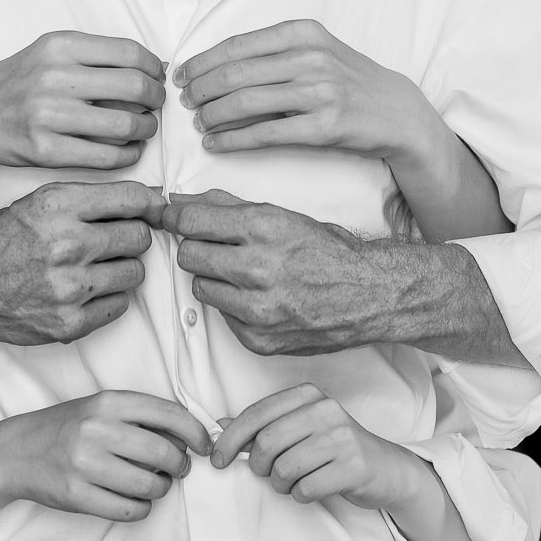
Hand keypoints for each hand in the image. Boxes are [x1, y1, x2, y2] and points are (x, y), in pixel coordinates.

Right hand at [0, 32, 167, 175]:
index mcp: (59, 46)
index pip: (129, 53)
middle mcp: (54, 77)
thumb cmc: (20, 83)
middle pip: (134, 86)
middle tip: (155, 105)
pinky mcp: (46, 150)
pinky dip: (129, 154)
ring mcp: (48, 115)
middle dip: (156, 98)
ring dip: (146, 128)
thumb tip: (154, 65)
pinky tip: (130, 149)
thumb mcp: (50, 52)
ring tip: (144, 128)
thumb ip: (96, 54)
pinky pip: (106, 155)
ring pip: (125, 124)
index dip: (153, 68)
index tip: (157, 77)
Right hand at [0, 181, 160, 346]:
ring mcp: (68, 287)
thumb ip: (94, 197)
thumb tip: (154, 198)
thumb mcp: (42, 201)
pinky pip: (120, 306)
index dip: (149, 204)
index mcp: (58, 206)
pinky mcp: (68, 323)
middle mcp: (65, 244)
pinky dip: (110, 298)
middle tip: (115, 241)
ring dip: (123, 269)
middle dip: (132, 237)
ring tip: (98, 267)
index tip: (151, 210)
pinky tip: (88, 291)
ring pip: (135, 273)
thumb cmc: (5, 239)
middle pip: (139, 237)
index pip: (133, 199)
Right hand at [0, 390, 211, 522]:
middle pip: (164, 452)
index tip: (204, 445)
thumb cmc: (67, 427)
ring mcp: (84, 464)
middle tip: (178, 469)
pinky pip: (128, 510)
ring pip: (149, 484)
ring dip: (161, 488)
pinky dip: (141, 508)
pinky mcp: (76, 495)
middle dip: (180, 465)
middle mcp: (97, 430)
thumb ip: (139, 417)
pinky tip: (137, 501)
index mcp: (107, 402)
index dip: (195, 432)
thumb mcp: (100, 407)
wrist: (16, 452)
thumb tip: (188, 436)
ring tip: (155, 484)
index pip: (168, 414)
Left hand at [150, 190, 391, 354]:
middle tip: (216, 249)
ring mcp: (257, 307)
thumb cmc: (329, 253)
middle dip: (197, 248)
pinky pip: (222, 317)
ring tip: (243, 275)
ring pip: (200, 288)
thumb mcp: (283, 216)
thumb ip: (228, 207)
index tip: (171, 220)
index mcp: (264, 227)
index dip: (175, 219)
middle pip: (188, 255)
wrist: (369, 296)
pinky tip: (259, 299)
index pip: (191, 221)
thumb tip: (181, 202)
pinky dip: (233, 307)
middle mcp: (258, 267)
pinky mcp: (257, 338)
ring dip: (214, 279)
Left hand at [176, 20, 438, 164]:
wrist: (397, 112)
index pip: (237, 45)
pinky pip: (263, 134)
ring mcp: (318, 92)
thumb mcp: (317, 50)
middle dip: (201, 90)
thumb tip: (215, 65)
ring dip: (212, 115)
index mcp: (303, 33)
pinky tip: (215, 144)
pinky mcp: (323, 127)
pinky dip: (231, 140)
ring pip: (244, 103)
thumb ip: (274, 52)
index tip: (182, 74)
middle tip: (186, 102)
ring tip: (200, 123)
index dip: (202, 61)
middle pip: (234, 74)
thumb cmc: (349, 81)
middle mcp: (310, 57)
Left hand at [210, 383, 422, 510]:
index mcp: (309, 395)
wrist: (385, 469)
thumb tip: (220, 426)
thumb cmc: (335, 449)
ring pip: (284, 469)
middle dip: (260, 466)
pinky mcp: (354, 466)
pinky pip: (306, 489)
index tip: (218, 460)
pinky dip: (302, 495)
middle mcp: (326, 410)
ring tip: (296, 481)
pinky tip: (314, 488)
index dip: (230, 439)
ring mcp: (343, 437)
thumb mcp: (300, 429)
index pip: (257, 414)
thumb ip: (262, 426)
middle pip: (267, 443)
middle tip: (269, 473)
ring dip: (282, 484)